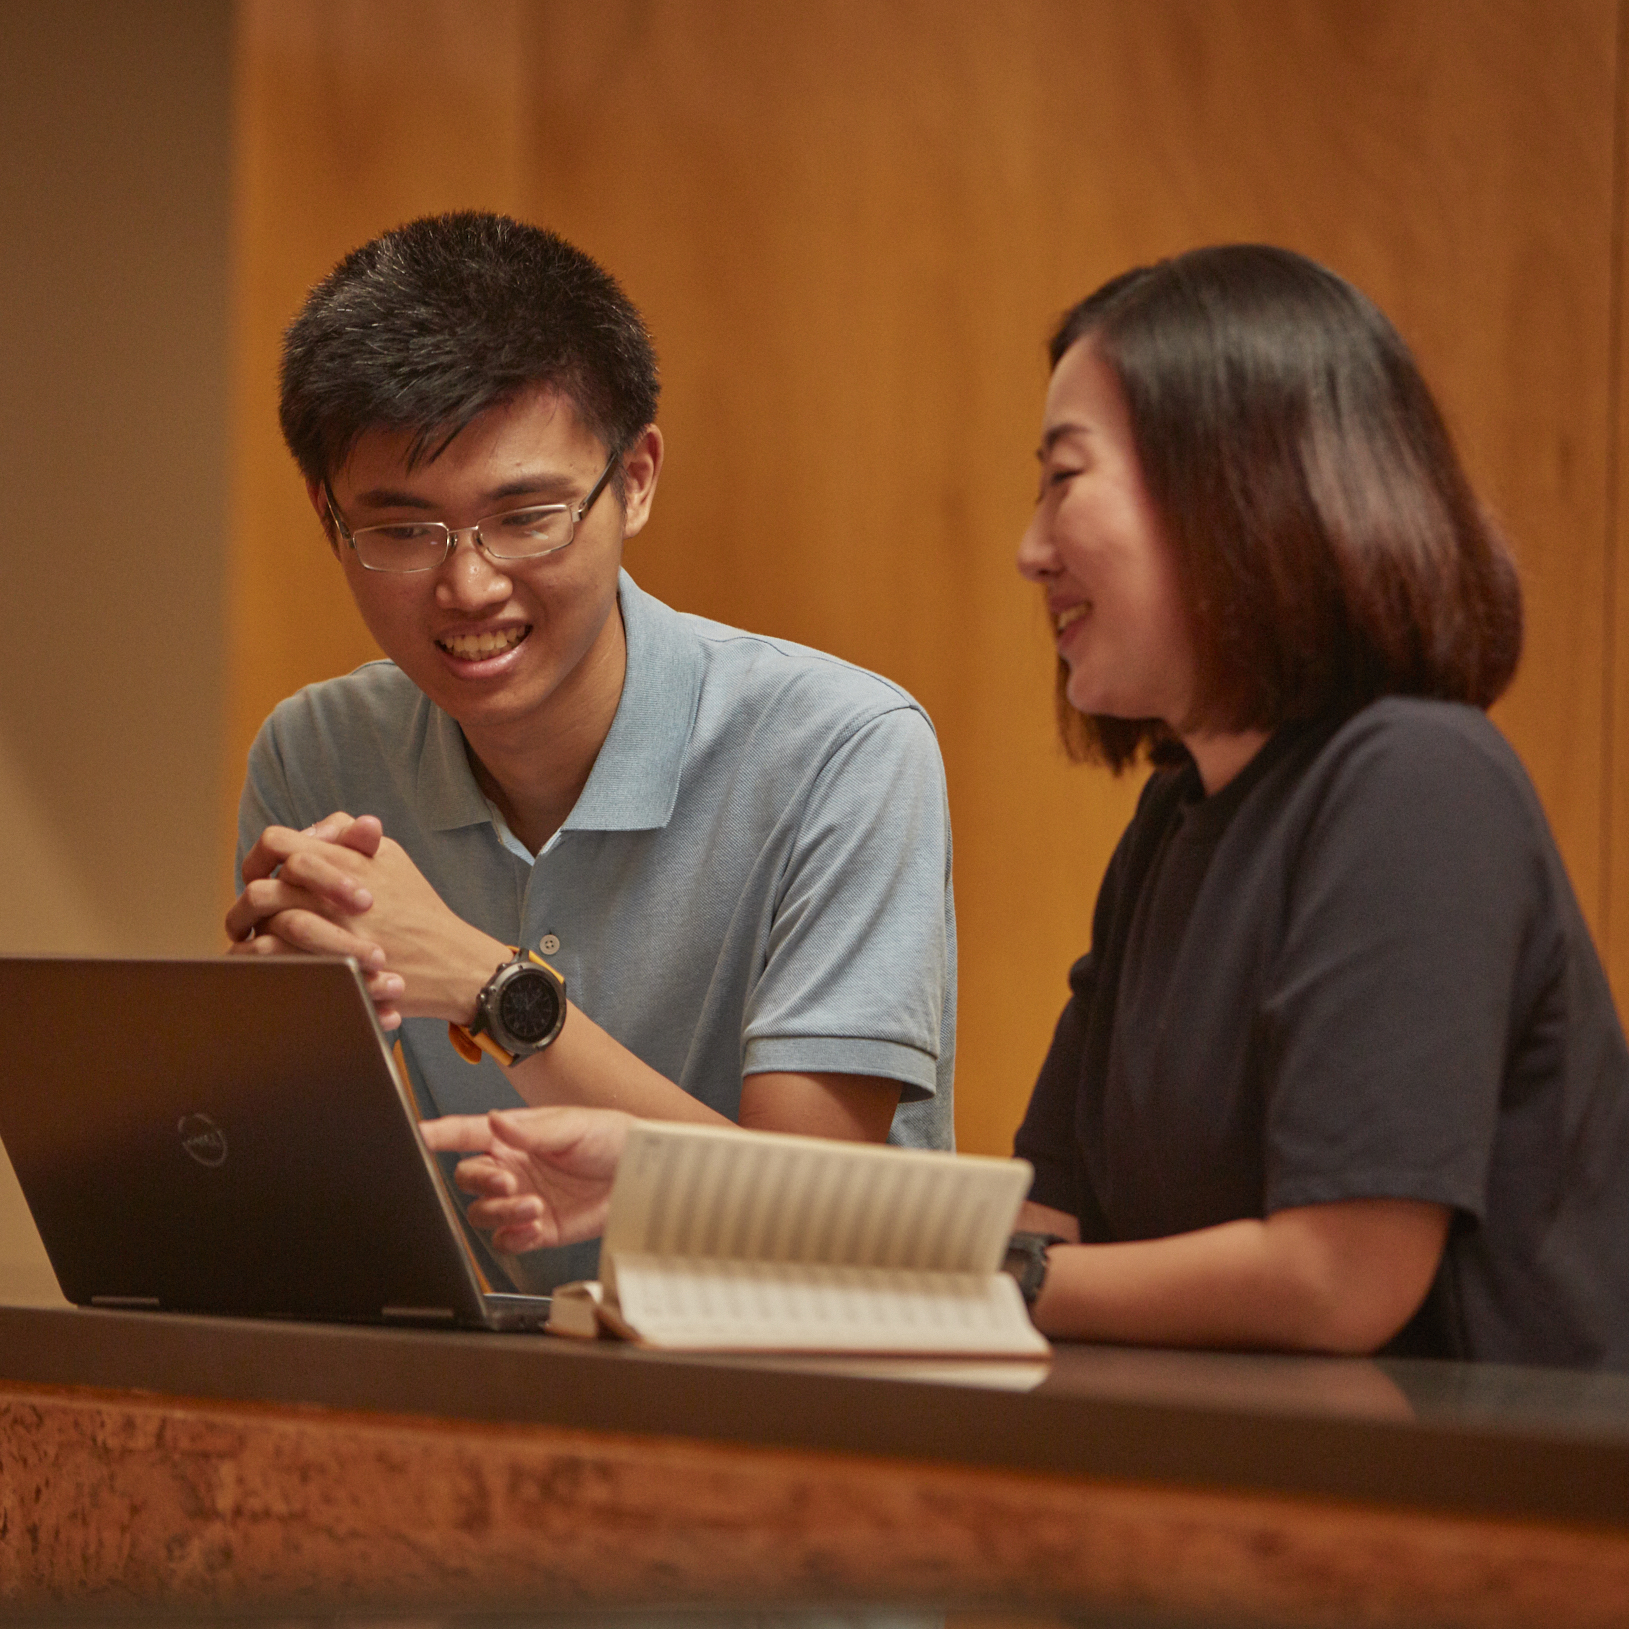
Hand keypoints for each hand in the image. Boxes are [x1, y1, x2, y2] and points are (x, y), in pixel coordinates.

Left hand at [226, 812, 501, 1027]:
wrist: (451, 963)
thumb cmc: (420, 911)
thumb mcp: (393, 860)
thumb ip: (353, 838)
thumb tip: (316, 828)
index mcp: (345, 863)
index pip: (277, 843)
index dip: (259, 856)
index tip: (260, 873)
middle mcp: (331, 897)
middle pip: (259, 889)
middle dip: (243, 905)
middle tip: (242, 917)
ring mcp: (328, 935)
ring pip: (260, 930)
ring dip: (246, 936)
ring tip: (245, 942)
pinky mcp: (329, 970)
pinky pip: (272, 963)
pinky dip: (257, 963)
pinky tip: (259, 965)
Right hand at [419, 1106, 634, 1251]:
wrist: (643, 1174)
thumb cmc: (612, 1137)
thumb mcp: (574, 1125)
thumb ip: (533, 1130)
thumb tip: (497, 1121)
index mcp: (514, 1136)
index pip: (466, 1133)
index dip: (438, 1134)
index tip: (417, 1136)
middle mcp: (512, 1167)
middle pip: (467, 1178)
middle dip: (482, 1182)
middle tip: (509, 1181)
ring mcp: (522, 1199)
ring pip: (482, 1212)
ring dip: (501, 1211)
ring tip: (533, 1205)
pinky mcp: (537, 1228)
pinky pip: (506, 1240)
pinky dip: (513, 1236)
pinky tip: (533, 1226)